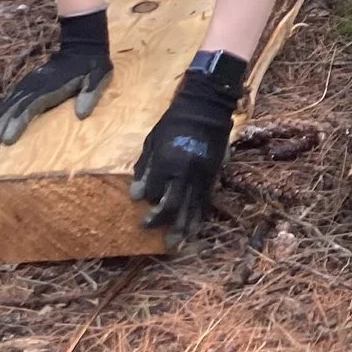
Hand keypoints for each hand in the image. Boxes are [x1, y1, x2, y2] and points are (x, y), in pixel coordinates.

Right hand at [0, 9, 112, 153]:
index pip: (30, 106)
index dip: (18, 123)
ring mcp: (27, 86)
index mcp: (50, 86)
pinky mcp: (25, 87)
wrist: (81, 46)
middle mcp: (33, 86)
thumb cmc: (91, 65)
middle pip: (11, 109)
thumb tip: (82, 115)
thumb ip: (91, 93)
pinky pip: (7, 103)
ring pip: (5, 107)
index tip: (8, 140)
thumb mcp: (99, 77)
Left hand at [130, 53, 245, 249]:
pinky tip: (194, 229)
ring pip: (192, 208)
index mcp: (167, 161)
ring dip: (183, 227)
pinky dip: (199, 217)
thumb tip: (136, 195)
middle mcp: (185, 171)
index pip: (155, 191)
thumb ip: (144, 168)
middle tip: (152, 232)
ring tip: (176, 244)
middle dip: (162, 222)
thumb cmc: (173, 122)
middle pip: (173, 205)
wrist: (206, 107)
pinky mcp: (214, 174)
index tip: (142, 204)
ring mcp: (202, 174)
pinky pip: (206, 201)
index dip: (148, 200)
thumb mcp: (152, 141)